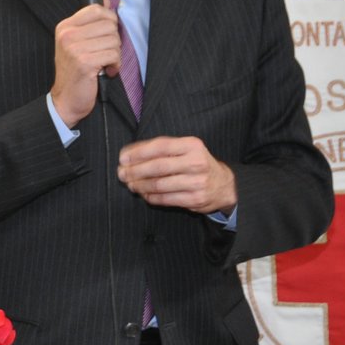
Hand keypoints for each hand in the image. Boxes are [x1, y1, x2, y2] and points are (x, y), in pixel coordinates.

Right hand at [50, 3, 122, 126]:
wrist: (66, 99)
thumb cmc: (75, 71)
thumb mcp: (77, 42)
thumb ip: (90, 22)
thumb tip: (105, 0)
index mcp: (65, 27)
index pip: (96, 9)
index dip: (109, 20)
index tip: (106, 34)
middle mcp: (67, 35)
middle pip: (109, 24)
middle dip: (113, 40)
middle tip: (104, 52)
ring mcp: (74, 49)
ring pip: (114, 40)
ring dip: (115, 54)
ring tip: (104, 63)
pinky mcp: (84, 62)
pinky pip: (113, 55)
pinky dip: (115, 65)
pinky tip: (106, 71)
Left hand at [118, 136, 236, 213]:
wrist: (223, 185)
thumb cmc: (196, 163)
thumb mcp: (185, 149)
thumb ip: (160, 148)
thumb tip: (129, 153)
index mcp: (192, 145)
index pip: (160, 146)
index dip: (138, 152)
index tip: (123, 158)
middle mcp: (196, 162)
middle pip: (158, 167)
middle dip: (135, 171)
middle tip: (121, 174)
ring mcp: (197, 182)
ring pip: (159, 185)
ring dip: (140, 185)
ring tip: (130, 184)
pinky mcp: (195, 199)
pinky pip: (166, 199)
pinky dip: (151, 197)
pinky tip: (143, 194)